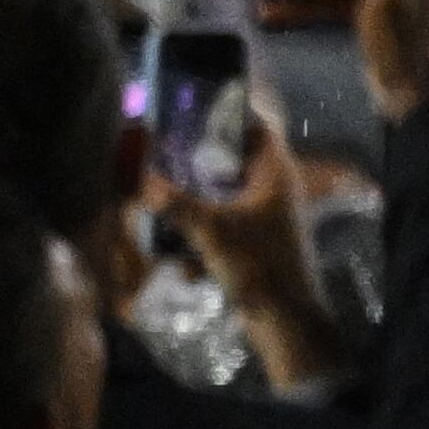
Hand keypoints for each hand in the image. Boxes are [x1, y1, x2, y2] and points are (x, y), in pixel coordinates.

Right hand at [162, 97, 344, 391]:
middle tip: (171, 145)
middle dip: (207, 154)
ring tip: (168, 180)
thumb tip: (143, 182)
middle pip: (241, 157)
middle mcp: (277, 189)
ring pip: (233, 189)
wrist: (286, 319)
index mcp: (276, 173)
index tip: (198, 108)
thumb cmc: (258, 264)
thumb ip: (177, 204)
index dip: (232, 114)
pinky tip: (179, 228)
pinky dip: (208, 220)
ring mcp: (270, 216)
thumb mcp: (212, 231)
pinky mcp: (259, 241)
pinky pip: (230, 218)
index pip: (259, 127)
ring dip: (204, 188)